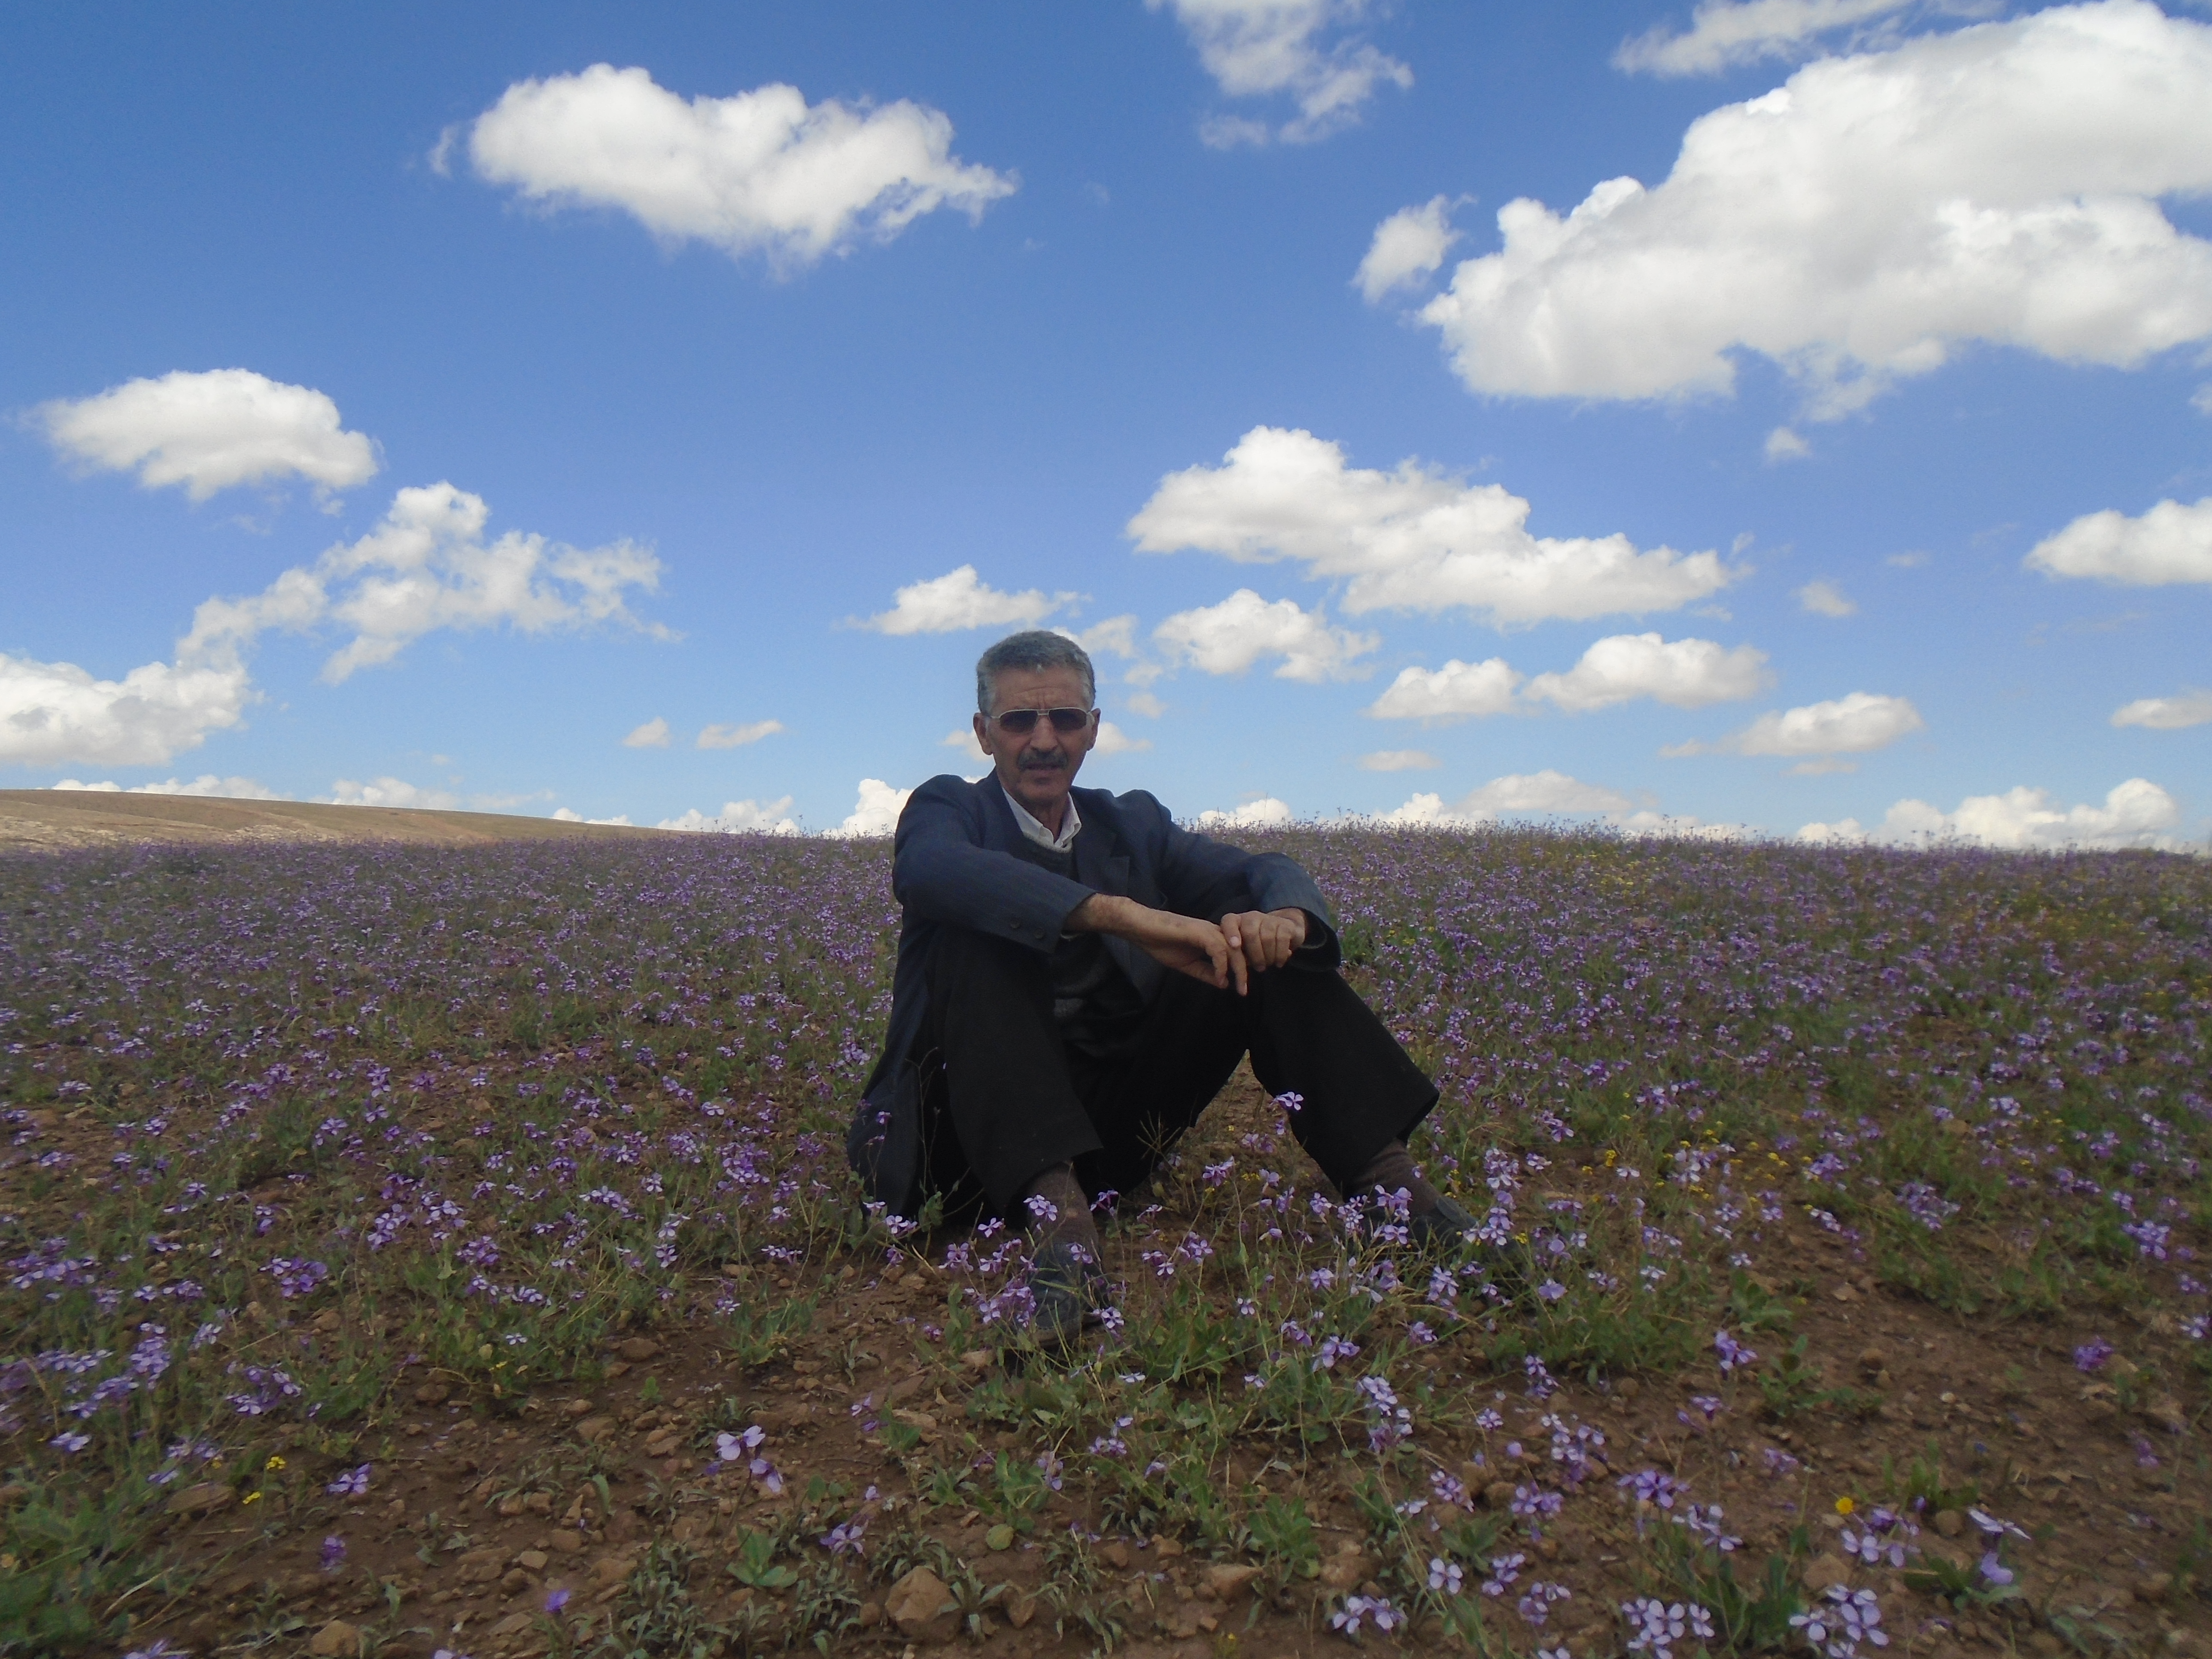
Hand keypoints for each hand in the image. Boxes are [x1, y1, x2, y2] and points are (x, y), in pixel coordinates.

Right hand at [1070, 897, 1306, 995]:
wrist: (1141, 929)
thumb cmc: (1161, 943)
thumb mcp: (1188, 965)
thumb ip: (1206, 972)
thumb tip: (1225, 984)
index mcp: (1212, 937)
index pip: (1235, 951)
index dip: (1242, 967)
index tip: (1243, 987)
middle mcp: (1213, 931)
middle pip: (1239, 950)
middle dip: (1244, 971)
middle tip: (1245, 992)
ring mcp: (1207, 930)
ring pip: (1232, 949)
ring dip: (1237, 970)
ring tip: (1238, 988)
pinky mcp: (1198, 931)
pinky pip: (1218, 949)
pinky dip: (1221, 965)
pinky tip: (1220, 978)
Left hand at [1220, 908, 1307, 984]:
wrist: (1282, 934)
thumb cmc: (1255, 946)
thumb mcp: (1243, 950)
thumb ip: (1237, 955)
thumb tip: (1237, 968)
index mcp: (1236, 921)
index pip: (1229, 921)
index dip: (1231, 933)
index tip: (1235, 946)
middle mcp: (1251, 917)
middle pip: (1250, 933)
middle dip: (1254, 954)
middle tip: (1258, 968)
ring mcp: (1268, 919)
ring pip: (1267, 937)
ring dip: (1268, 956)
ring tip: (1268, 965)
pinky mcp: (1284, 924)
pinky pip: (1281, 939)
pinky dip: (1280, 954)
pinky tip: (1279, 963)